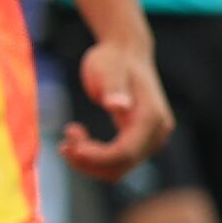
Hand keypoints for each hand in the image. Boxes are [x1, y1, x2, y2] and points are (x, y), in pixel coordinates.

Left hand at [64, 28, 174, 178]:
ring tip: (67, 139)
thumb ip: (113, 87)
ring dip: (89, 162)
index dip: (95, 157)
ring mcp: (152, 139)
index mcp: (151, 117)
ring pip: (118, 169)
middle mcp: (158, 132)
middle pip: (121, 166)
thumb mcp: (107, 69)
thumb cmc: (112, 59)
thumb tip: (120, 106)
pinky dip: (95, 158)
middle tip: (63, 142)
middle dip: (88, 160)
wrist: (125, 53)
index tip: (68, 145)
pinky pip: (117, 162)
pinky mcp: (140, 140)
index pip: (124, 153)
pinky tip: (76, 140)